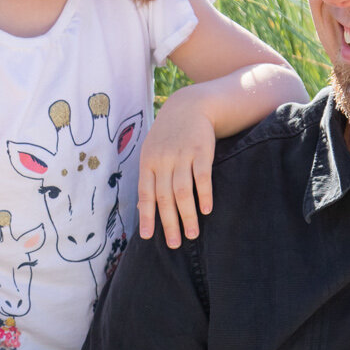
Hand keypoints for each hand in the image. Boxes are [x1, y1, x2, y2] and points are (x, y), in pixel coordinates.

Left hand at [139, 90, 215, 247]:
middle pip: (165, 197)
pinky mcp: (201, 151)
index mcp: (148, 162)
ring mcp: (182, 156)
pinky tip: (206, 210)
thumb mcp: (152, 151)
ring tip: (192, 234)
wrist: (189, 106)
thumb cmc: (168, 136)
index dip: (147, 216)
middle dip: (169, 223)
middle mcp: (163, 160)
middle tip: (174, 244)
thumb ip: (150, 177)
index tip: (149, 237)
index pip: (145, 194)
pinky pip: (202, 177)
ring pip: (183, 191)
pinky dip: (204, 195)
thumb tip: (144, 209)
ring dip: (188, 215)